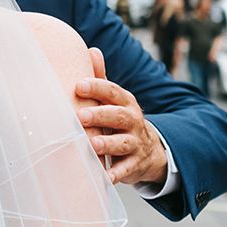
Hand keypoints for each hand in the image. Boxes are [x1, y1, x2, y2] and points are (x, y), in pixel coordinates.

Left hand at [76, 48, 167, 185]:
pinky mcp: (135, 164)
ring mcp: (135, 143)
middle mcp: (133, 121)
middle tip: (80, 116)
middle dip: (100, 115)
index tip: (78, 85)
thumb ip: (101, 78)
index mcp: (125, 102)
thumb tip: (92, 50)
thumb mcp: (114, 99)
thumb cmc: (120, 119)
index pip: (113, 91)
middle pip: (119, 116)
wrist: (149, 150)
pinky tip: (103, 176)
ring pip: (123, 143)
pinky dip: (115, 174)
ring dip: (108, 144)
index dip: (97, 87)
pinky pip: (126, 169)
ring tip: (92, 145)